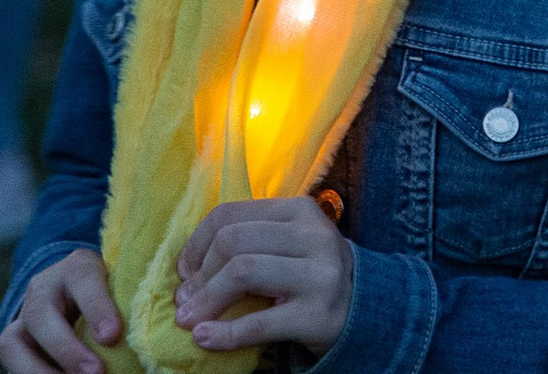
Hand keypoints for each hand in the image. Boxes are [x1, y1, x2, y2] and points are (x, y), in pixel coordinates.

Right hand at [0, 249, 122, 373]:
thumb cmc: (105, 295)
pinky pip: (13, 363)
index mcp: (76, 269)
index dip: (97, 307)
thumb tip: (134, 339)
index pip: (83, 278)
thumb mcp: (117, 290)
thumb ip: (123, 306)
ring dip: (41, 371)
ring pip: (13, 343)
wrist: (73, 295)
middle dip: (67, 349)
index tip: (112, 336)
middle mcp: (42, 289)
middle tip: (95, 372)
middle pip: (41, 314)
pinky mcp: (11, 343)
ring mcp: (22, 318)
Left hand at [174, 197, 353, 355]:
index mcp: (300, 210)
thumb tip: (186, 269)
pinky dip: (224, 333)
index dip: (197, 242)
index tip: (184, 270)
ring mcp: (319, 275)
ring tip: (189, 319)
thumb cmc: (311, 274)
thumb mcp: (288, 244)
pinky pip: (259, 323)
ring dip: (206, 299)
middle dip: (200, 274)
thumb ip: (247, 240)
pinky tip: (205, 338)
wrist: (364, 310)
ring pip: (242, 272)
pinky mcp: (318, 315)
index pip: (232, 214)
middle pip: (233, 242)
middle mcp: (313, 236)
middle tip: (184, 300)